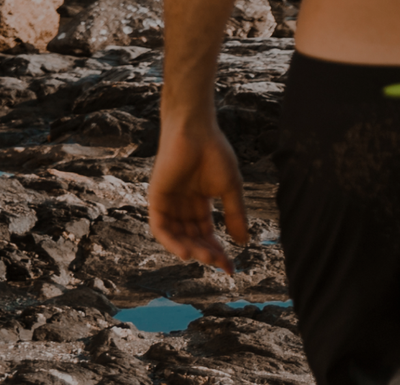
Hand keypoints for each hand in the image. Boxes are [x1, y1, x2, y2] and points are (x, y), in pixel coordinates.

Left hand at [148, 116, 249, 271]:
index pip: (207, 234)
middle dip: (207, 253)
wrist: (196, 132)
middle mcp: (182, 207)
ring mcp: (168, 204)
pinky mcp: (156, 200)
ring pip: (177, 236)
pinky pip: (161, 228)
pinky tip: (186, 251)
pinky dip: (172, 242)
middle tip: (221, 264)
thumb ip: (235, 215)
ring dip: (192, 250)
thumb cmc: (214, 154)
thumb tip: (243, 242)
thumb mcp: (230, 189)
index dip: (219, 251)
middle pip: (193, 238)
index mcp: (199, 204)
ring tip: (207, 259)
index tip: (231, 268)